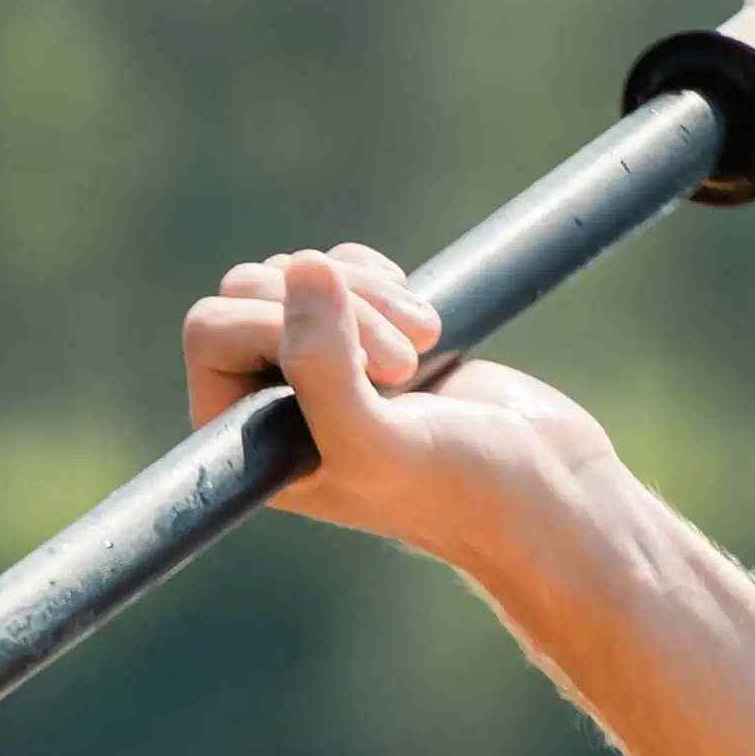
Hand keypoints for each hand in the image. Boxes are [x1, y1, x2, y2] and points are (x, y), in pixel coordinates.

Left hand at [184, 242, 614, 567]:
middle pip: (251, 286)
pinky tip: (427, 329)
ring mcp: (316, 363)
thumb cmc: (457, 487)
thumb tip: (301, 267)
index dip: (280, 324)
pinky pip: (342, 267)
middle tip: (398, 366)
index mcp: (241, 438)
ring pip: (302, 271)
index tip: (364, 371)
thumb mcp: (376, 443)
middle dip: (335, 308)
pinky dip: (384, 282)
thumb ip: (321, 366)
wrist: (544, 488)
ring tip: (420, 350)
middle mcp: (267, 399)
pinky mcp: (366, 334)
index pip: (211, 327)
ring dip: (368, 296)